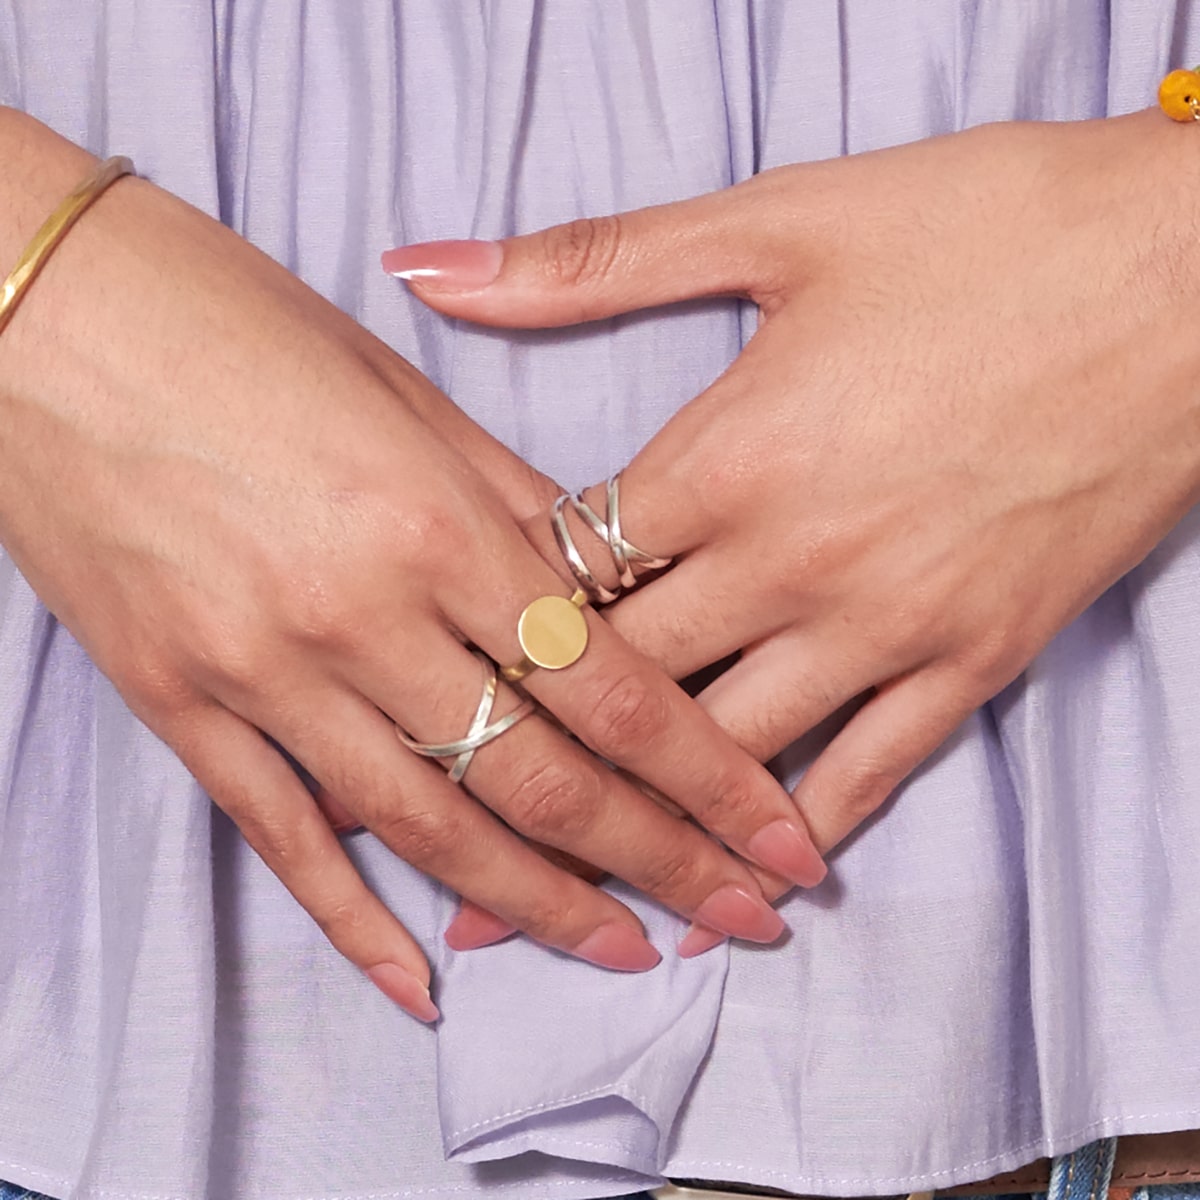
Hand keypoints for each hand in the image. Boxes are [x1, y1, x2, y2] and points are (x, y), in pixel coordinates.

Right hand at [0, 110, 827, 1013]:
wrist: (35, 315)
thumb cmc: (227, 319)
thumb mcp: (402, 391)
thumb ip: (507, 505)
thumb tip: (592, 590)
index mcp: (434, 520)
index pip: (610, 686)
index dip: (707, 775)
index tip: (775, 832)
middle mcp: (357, 615)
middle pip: (543, 776)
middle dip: (660, 859)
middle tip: (744, 916)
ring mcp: (261, 672)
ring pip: (429, 827)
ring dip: (538, 903)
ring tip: (624, 952)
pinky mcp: (178, 705)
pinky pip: (281, 836)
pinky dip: (352, 919)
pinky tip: (420, 979)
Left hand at [393, 109, 1199, 945]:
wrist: (1190, 270)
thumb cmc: (989, 230)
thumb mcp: (779, 220)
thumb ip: (591, 260)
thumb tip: (427, 265)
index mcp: (730, 457)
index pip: (572, 574)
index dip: (498, 623)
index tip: (445, 669)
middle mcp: (797, 562)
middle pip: (629, 681)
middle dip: (539, 745)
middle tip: (456, 813)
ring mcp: (892, 624)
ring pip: (733, 749)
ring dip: (646, 819)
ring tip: (568, 892)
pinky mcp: (978, 655)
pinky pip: (871, 772)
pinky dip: (802, 831)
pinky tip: (751, 882)